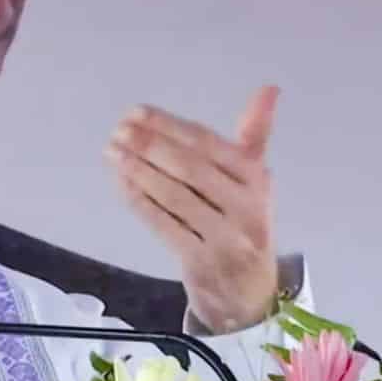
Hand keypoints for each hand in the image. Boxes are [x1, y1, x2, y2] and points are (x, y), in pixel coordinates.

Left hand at [105, 86, 280, 333]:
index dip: (170, 125)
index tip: (136, 112)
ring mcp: (226, 237)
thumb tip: (269, 88)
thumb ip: (254, 135)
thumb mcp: (253, 181)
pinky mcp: (201, 261)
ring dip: (138, 171)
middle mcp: (247, 207)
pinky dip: (140, 202)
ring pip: (175, 197)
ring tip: (112, 152)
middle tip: (118, 131)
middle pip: (190, 168)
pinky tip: (121, 183)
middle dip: (149, 146)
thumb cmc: (244, 223)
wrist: (250, 292)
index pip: (208, 144)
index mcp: (258, 179)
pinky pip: (164, 225)